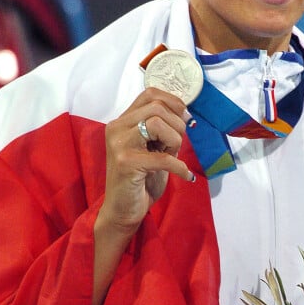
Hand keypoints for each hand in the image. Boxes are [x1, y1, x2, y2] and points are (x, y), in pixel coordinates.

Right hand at [100, 87, 193, 232]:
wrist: (123, 211)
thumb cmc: (141, 180)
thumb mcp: (154, 148)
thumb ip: (164, 130)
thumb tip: (186, 115)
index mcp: (123, 121)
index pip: (150, 94)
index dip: (174, 102)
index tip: (186, 118)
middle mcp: (117, 128)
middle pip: (157, 107)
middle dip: (177, 125)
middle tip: (177, 146)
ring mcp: (119, 144)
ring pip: (158, 124)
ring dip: (175, 141)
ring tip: (172, 158)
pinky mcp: (126, 163)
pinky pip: (163, 157)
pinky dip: (180, 167)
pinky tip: (186, 176)